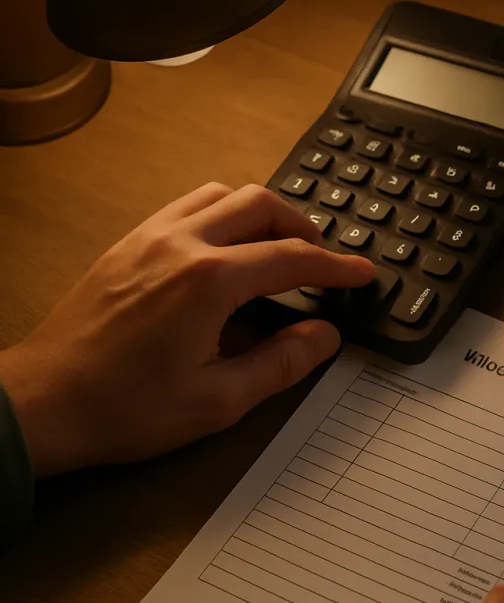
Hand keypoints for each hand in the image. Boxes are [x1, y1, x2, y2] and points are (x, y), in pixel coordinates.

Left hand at [0, 182, 373, 475]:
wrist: (44, 403)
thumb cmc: (123, 407)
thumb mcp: (219, 400)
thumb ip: (282, 363)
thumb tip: (323, 337)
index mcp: (209, 281)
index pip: (292, 258)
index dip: (336, 267)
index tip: (361, 274)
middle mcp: (180, 244)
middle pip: (260, 205)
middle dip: (303, 228)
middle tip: (323, 260)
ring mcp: (149, 238)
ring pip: (222, 194)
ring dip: (261, 213)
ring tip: (279, 247)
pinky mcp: (128, 245)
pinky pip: (187, 206)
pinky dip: (222, 214)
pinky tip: (228, 249)